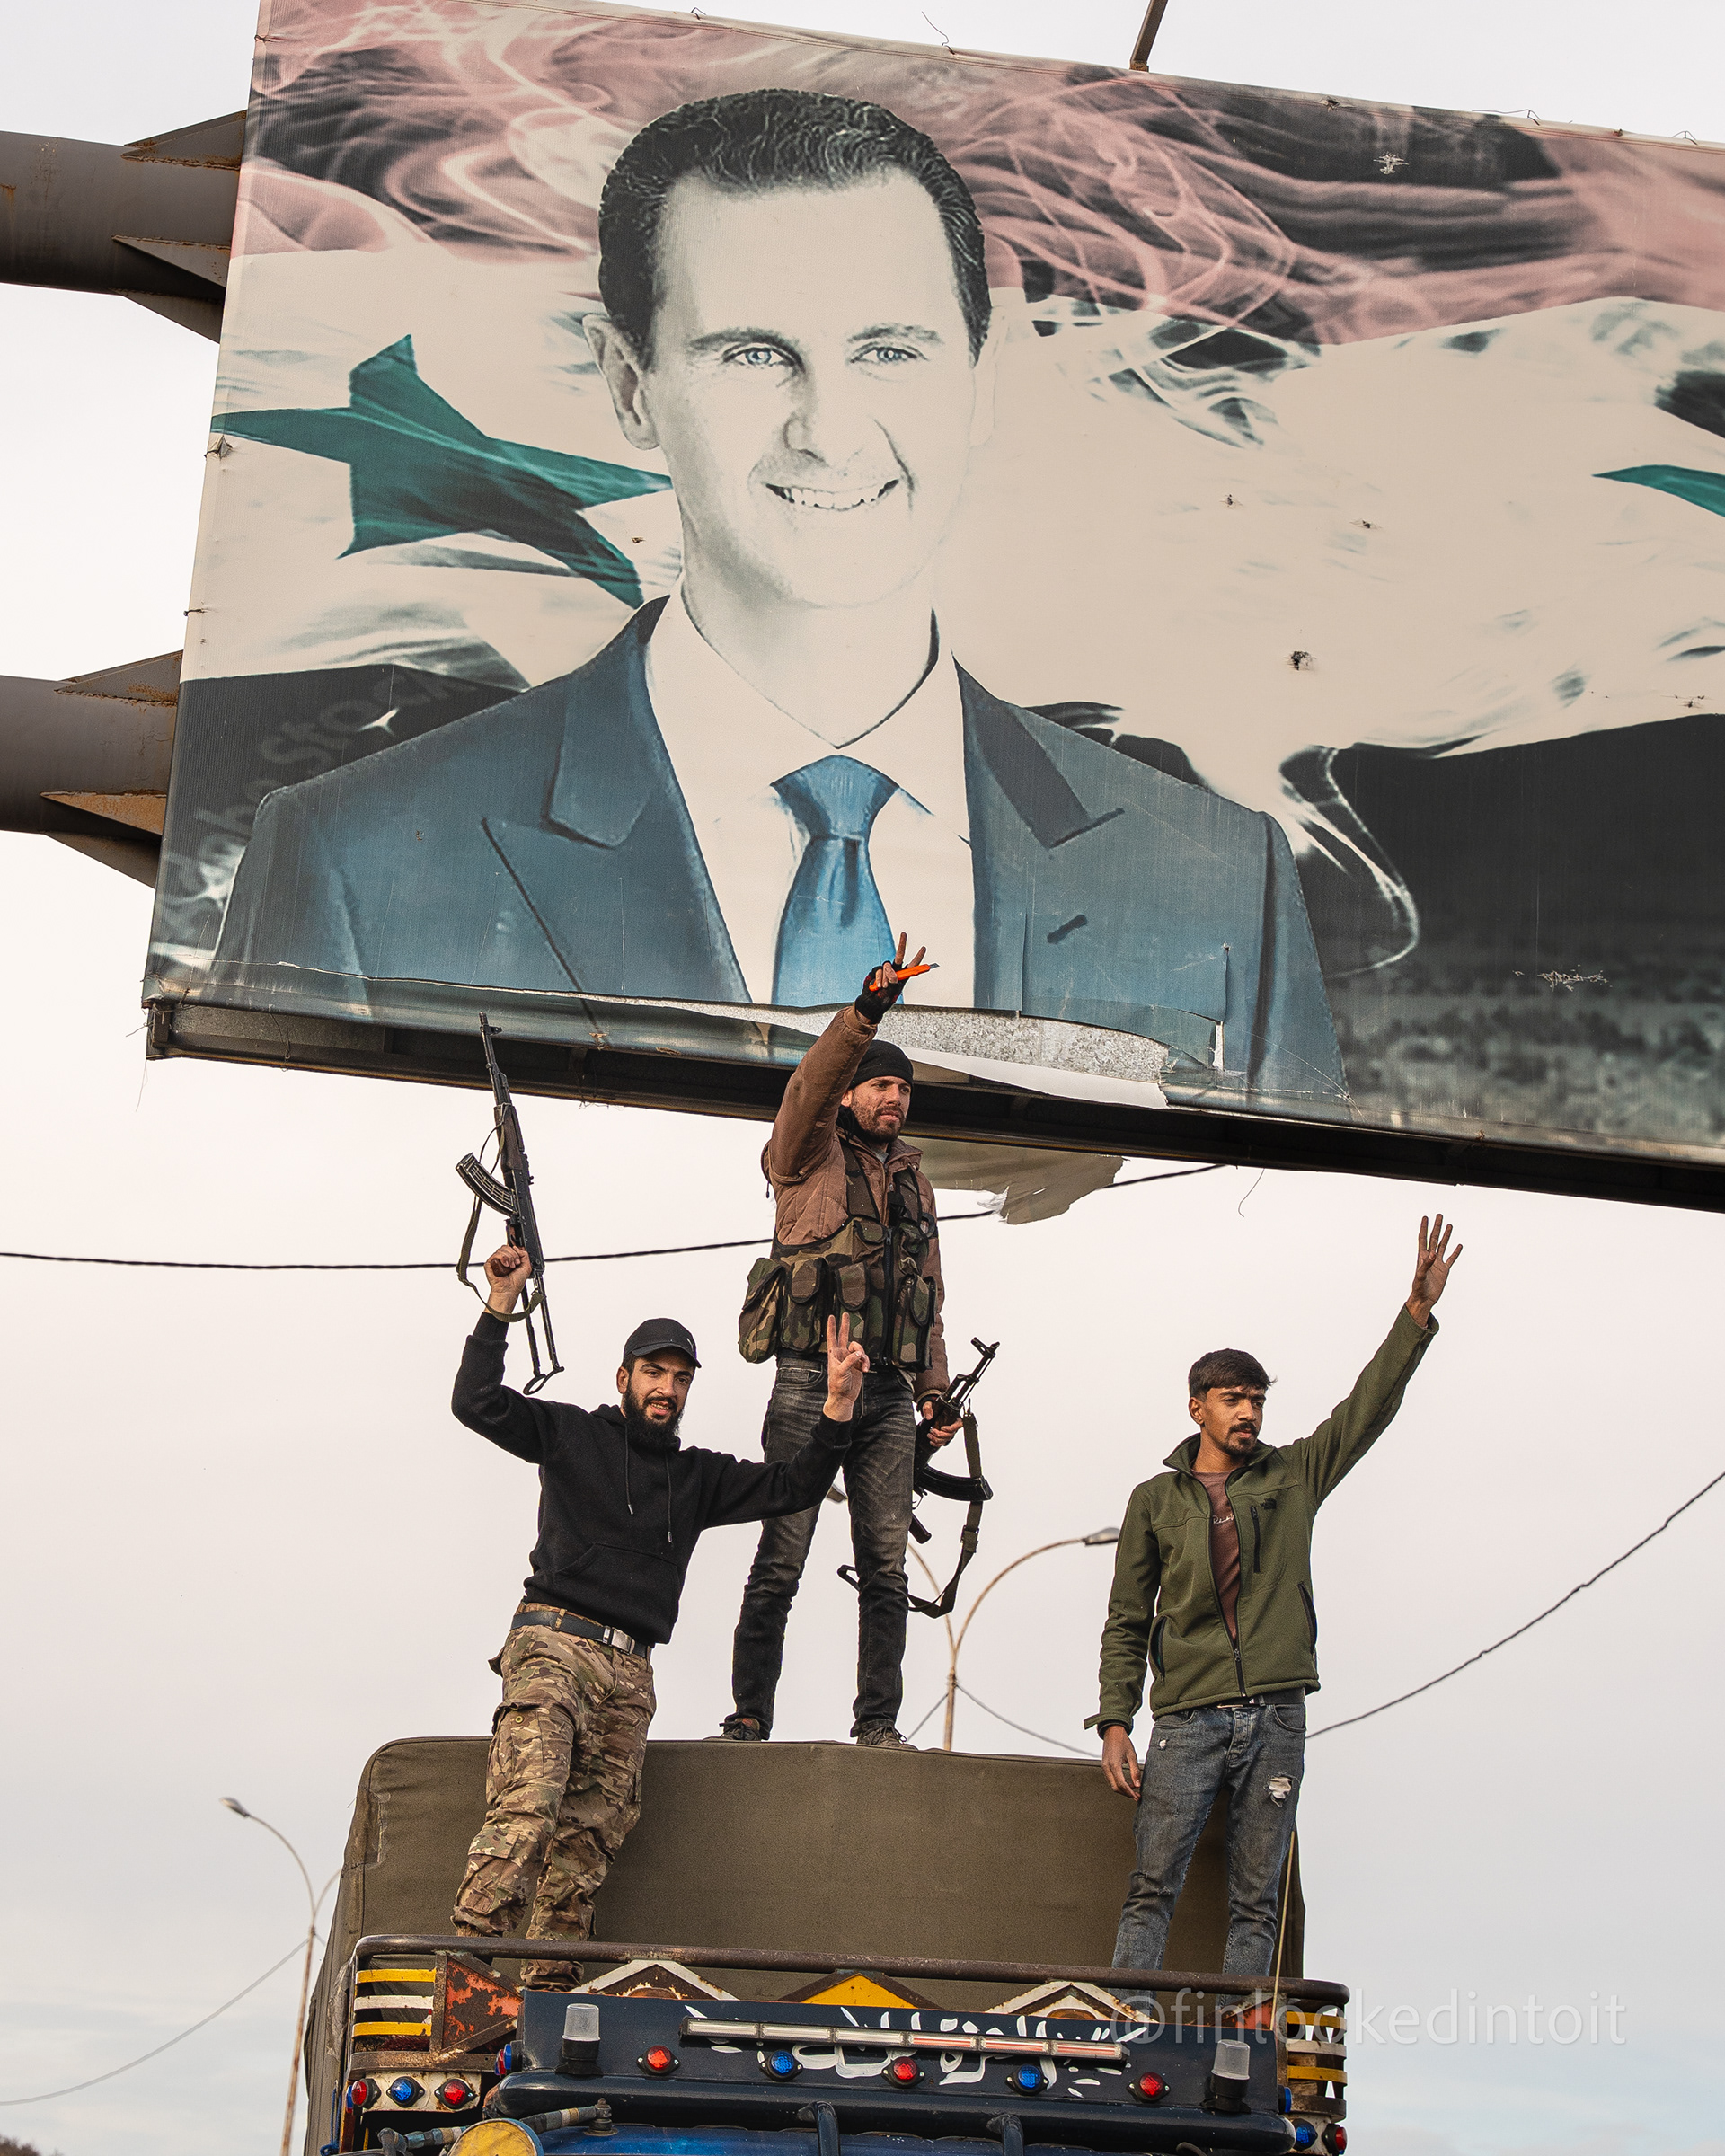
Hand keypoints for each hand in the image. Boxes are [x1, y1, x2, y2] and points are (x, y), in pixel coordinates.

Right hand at [485, 1243, 530, 1315]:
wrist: (509, 1290)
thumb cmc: (516, 1282)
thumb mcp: (526, 1266)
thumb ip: (524, 1254)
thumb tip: (516, 1247)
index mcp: (510, 1259)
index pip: (510, 1247)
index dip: (516, 1250)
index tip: (519, 1260)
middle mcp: (502, 1259)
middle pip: (506, 1247)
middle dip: (513, 1255)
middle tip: (515, 1264)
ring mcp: (495, 1261)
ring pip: (501, 1249)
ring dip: (509, 1257)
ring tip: (510, 1266)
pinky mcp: (489, 1264)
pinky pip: (496, 1254)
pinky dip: (503, 1258)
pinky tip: (505, 1265)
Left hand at [823, 1313, 868, 1421]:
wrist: (844, 1397)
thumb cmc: (837, 1385)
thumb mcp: (840, 1371)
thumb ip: (850, 1360)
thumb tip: (859, 1353)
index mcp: (834, 1355)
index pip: (832, 1337)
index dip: (832, 1327)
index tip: (832, 1316)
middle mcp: (842, 1355)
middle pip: (844, 1336)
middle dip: (845, 1326)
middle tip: (846, 1315)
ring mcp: (850, 1359)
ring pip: (859, 1348)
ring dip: (863, 1355)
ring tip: (863, 1365)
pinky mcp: (858, 1365)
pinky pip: (865, 1358)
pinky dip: (866, 1363)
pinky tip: (866, 1369)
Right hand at [855, 932, 934, 1022]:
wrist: (872, 1004)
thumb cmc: (885, 999)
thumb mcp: (894, 991)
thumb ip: (895, 981)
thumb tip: (892, 975)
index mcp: (903, 976)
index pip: (912, 965)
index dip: (918, 957)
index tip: (923, 948)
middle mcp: (895, 971)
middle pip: (899, 955)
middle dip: (902, 944)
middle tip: (904, 933)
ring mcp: (885, 971)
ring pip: (888, 966)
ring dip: (888, 976)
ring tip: (886, 986)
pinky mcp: (876, 971)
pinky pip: (879, 971)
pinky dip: (880, 979)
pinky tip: (879, 986)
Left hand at [918, 1394, 961, 1448]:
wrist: (932, 1410)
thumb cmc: (933, 1406)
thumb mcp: (930, 1403)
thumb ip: (928, 1407)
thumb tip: (929, 1417)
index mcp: (954, 1416)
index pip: (958, 1425)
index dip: (950, 1428)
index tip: (942, 1428)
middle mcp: (953, 1425)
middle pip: (950, 1434)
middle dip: (940, 1434)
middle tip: (932, 1431)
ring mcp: (949, 1432)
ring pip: (946, 1439)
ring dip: (937, 1439)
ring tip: (929, 1435)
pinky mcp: (945, 1436)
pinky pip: (943, 1443)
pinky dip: (937, 1444)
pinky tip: (932, 1441)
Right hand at [1101, 1725, 1140, 1798]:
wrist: (1112, 1732)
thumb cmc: (1122, 1741)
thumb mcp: (1132, 1755)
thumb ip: (1135, 1771)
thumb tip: (1138, 1785)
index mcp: (1114, 1764)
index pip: (1121, 1784)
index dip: (1129, 1792)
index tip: (1136, 1796)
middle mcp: (1107, 1767)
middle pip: (1115, 1787)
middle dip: (1126, 1794)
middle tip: (1136, 1796)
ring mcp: (1104, 1767)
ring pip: (1112, 1785)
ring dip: (1122, 1789)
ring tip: (1133, 1789)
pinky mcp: (1104, 1766)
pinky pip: (1110, 1779)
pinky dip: (1118, 1784)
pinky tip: (1126, 1783)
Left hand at [1407, 1212, 1462, 1327]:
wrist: (1424, 1299)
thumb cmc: (1419, 1288)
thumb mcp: (1420, 1276)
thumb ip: (1425, 1265)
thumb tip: (1432, 1253)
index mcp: (1422, 1257)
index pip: (1423, 1239)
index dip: (1424, 1228)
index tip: (1425, 1217)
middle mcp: (1430, 1258)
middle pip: (1434, 1239)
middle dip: (1436, 1227)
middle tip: (1439, 1215)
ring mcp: (1437, 1263)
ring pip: (1443, 1246)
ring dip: (1446, 1236)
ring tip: (1449, 1225)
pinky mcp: (1444, 1270)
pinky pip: (1451, 1259)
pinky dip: (1455, 1252)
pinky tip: (1459, 1245)